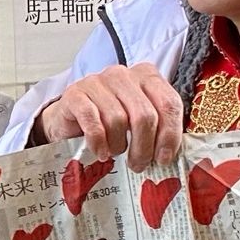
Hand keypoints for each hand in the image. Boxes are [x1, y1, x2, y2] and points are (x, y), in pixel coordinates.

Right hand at [35, 63, 183, 165]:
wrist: (68, 120)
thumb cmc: (108, 123)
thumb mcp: (138, 122)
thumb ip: (158, 129)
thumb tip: (171, 156)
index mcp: (146, 76)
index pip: (169, 103)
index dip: (170, 135)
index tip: (164, 158)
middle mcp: (123, 74)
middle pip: (145, 115)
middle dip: (144, 147)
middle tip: (138, 165)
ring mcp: (97, 81)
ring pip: (118, 120)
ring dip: (118, 145)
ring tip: (115, 153)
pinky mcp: (75, 94)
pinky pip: (93, 122)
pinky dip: (99, 142)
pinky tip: (101, 152)